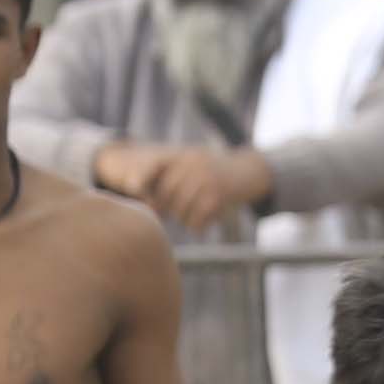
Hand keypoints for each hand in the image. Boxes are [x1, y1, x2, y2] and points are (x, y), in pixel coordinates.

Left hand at [97, 137, 276, 227]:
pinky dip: (198, 226)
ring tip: (193, 216)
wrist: (251, 171)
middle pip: (165, 195)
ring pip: (180, 210)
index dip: (139, 179)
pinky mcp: (219, 196)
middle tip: (175, 212)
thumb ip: (171, 178)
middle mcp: (192, 165)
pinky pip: (197, 220)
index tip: (132, 189)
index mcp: (182, 156)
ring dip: (184, 219)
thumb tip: (150, 206)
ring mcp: (206, 180)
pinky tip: (202, 224)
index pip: (152, 167)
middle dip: (167, 208)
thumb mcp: (194, 164)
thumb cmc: (215, 173)